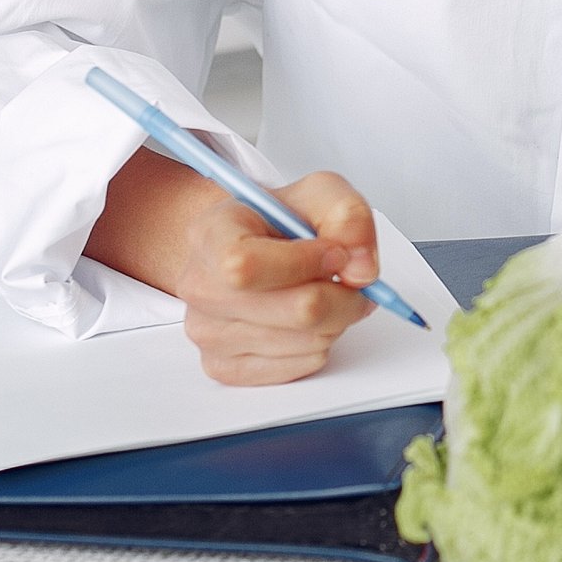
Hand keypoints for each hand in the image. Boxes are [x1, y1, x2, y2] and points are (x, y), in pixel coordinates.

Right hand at [91, 154, 381, 385]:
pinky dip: (321, 344)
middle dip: (343, 294)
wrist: (251, 249)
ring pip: (307, 341)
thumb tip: (362, 271)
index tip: (336, 253)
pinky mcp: (225, 367)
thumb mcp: (320, 194)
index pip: (247, 265)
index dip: (306, 262)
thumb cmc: (281, 222)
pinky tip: (308, 321)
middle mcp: (199, 286)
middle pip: (297, 311)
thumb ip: (349, 217)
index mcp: (210, 233)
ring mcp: (207, 333)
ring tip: (326, 294)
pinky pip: (301, 366)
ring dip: (335, 319)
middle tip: (352, 280)